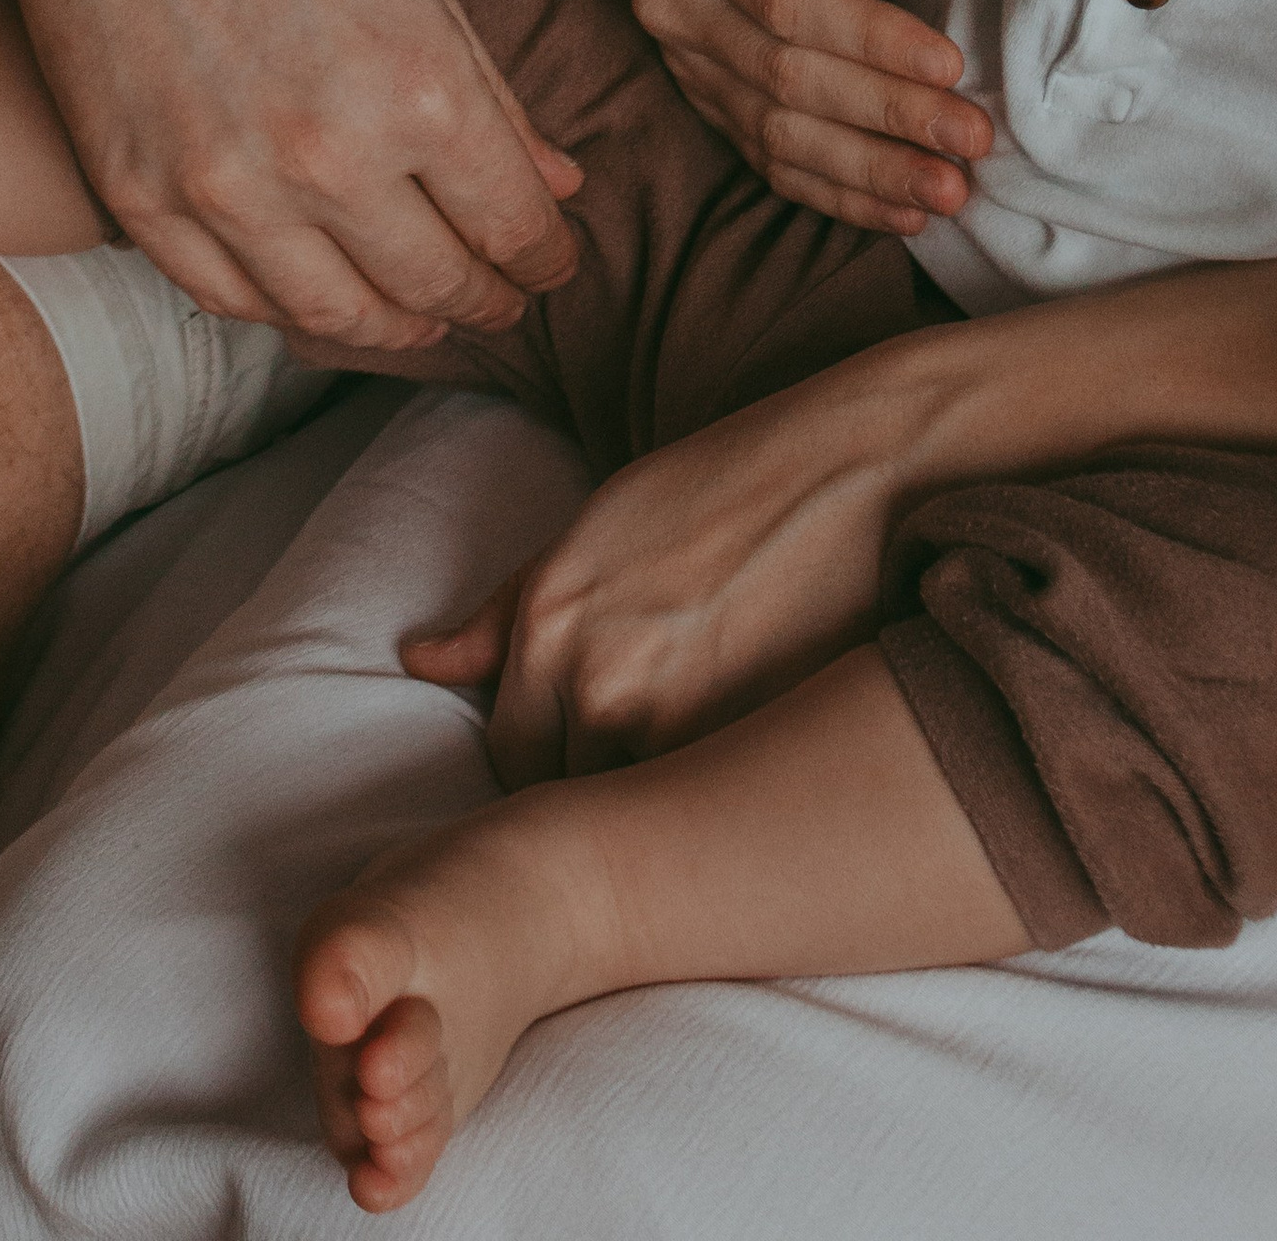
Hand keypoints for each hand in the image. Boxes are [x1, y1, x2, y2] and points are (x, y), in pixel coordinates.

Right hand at [0, 0, 581, 351]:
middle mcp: (328, 156)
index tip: (551, 263)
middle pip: (436, 282)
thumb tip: (557, 184)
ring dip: (394, 325)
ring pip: (334, 313)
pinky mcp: (139, 196)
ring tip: (420, 314)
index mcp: (416, 83)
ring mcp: (224, 187)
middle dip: (486, 299)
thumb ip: (486, 87)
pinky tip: (316, 293)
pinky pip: (229, 297)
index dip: (544, 259)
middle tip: (500, 298)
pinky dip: (286, 309)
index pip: (512, 225)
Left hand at [400, 347, 934, 778]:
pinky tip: (748, 754)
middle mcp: (591, 678)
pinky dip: (717, 796)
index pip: (510, 757)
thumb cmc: (723, 484)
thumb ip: (507, 611)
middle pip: (566, 793)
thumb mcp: (597, 524)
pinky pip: (701, 808)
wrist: (856, 468)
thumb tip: (420, 661)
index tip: (589, 746)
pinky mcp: (742, 743)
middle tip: (652, 744)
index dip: (550, 760)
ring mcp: (668, 719)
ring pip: (634, 808)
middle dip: (600, 780)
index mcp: (546, 619)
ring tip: (705, 744)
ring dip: (657, 792)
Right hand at [635, 0, 992, 232]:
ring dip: (870, 171)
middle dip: (886, 115)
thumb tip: (907, 71)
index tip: (952, 66)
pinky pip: (772, 163)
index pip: (787, 0)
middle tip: (968, 140)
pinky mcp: (709, 102)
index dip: (872, 41)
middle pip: (784, 77)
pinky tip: (902, 212)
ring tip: (947, 191)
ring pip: (777, 135)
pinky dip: (840, 194)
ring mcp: (683, 60)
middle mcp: (672, 0)